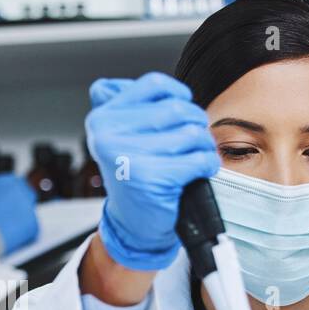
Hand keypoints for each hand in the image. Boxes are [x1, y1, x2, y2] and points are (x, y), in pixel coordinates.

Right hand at [85, 72, 217, 270]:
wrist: (133, 225)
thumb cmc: (135, 176)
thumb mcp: (120, 136)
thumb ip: (125, 106)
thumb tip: (132, 85)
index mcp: (101, 119)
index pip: (154, 85)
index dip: (178, 94)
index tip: (182, 110)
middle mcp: (108, 136)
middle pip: (178, 109)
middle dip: (196, 124)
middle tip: (192, 142)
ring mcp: (128, 157)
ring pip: (192, 134)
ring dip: (204, 147)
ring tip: (193, 158)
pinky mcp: (151, 179)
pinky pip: (199, 159)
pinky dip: (207, 165)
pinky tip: (198, 173)